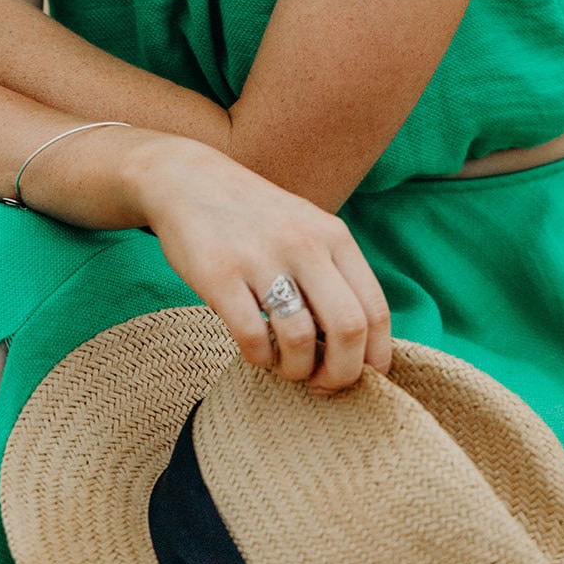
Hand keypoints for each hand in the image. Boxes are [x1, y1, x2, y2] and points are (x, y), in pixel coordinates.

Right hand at [135, 137, 390, 393]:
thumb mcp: (306, 229)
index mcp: (333, 235)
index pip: (375, 311)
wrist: (188, 179)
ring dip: (296, 370)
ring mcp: (261, 257)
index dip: (374, 359)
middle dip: (341, 374)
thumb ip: (335, 276)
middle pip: (349, 329)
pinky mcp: (219, 274)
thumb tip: (361, 350)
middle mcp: (303, 243)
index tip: (360, 377)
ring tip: (284, 366)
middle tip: (323, 384)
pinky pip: (252, 338)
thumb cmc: (255, 218)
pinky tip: (255, 350)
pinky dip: (259, 358)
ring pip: (300, 340)